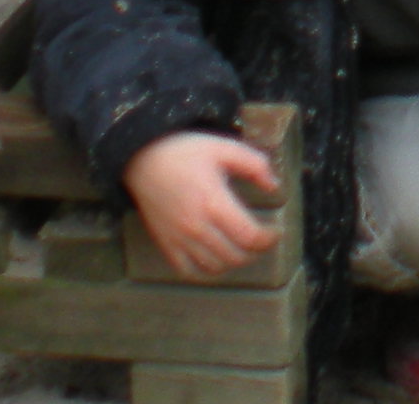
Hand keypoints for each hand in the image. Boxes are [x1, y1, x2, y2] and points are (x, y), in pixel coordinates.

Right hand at [123, 131, 280, 279]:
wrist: (143, 159)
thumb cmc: (185, 151)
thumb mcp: (224, 148)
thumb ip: (254, 164)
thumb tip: (274, 186)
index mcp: (214, 202)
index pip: (249, 236)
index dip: (268, 239)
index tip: (275, 232)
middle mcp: (197, 227)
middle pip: (235, 256)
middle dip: (254, 251)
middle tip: (261, 240)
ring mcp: (180, 239)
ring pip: (214, 267)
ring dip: (233, 261)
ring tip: (241, 248)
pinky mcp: (166, 244)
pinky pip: (188, 271)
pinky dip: (205, 271)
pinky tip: (215, 258)